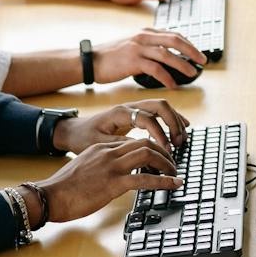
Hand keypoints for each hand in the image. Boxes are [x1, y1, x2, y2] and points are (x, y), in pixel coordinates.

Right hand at [33, 137, 182, 222]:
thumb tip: (115, 176)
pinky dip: (163, 181)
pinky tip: (173, 185)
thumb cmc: (62, 188)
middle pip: (144, 143)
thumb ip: (100, 166)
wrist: (49, 196)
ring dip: (166, 164)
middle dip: (163, 152)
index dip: (151, 149)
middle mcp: (108, 153)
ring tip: (175, 174)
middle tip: (172, 164)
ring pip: (147, 155)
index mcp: (101, 148)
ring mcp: (111, 167)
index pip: (133, 142)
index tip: (160, 158)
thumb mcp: (84, 169)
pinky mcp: (112, 184)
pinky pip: (144, 180)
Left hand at [53, 98, 189, 155]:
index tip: (166, 150)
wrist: (73, 131)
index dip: (159, 134)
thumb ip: (121, 145)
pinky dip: (172, 119)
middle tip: (178, 143)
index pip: (147, 119)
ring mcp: (134, 109)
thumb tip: (143, 150)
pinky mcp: (136, 115)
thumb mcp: (99, 145)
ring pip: (162, 107)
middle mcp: (129, 107)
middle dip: (173, 123)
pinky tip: (182, 128)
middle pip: (159, 106)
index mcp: (119, 113)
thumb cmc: (83, 138)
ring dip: (175, 121)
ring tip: (182, 139)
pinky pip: (159, 113)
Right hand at [92, 30, 207, 86]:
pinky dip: (167, 77)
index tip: (198, 53)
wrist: (89, 60)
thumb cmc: (110, 56)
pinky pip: (156, 69)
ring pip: (168, 54)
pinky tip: (173, 85)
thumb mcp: (132, 45)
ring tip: (192, 74)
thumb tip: (166, 55)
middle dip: (192, 50)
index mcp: (145, 32)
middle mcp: (144, 37)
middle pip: (175, 40)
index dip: (189, 44)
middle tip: (203, 61)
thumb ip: (148, 47)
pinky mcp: (133, 61)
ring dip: (183, 65)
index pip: (173, 34)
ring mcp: (138, 48)